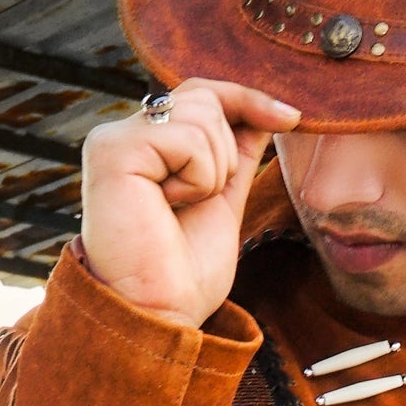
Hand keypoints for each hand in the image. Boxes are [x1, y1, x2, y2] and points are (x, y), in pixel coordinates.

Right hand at [79, 78, 300, 327]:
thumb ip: (237, 152)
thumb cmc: (186, 271)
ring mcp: (114, 140)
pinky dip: (198, 177)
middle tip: (199, 201)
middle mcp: (124, 135)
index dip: (249, 100)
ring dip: (213, 172)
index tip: (293, 118)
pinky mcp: (111, 150)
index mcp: (148, 145)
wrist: (162, 312)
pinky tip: (169, 206)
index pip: (203, 94)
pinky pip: (188, 138)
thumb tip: (265, 113)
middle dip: (228, 153)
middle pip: (206, 98)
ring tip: (180, 207)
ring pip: (202, 115)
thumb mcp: (225, 197)